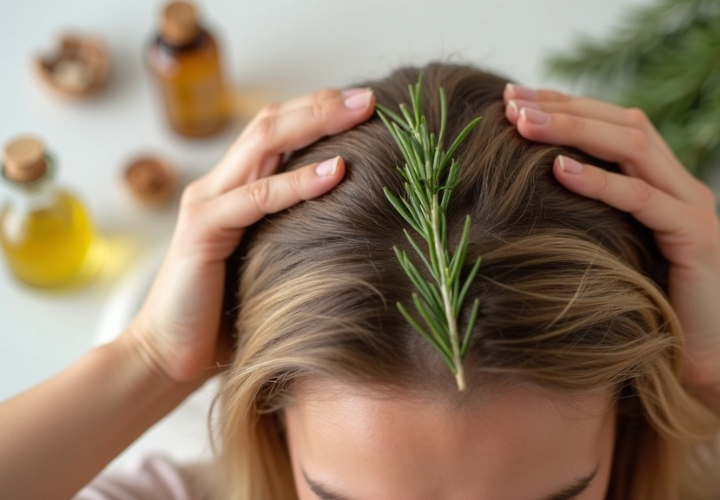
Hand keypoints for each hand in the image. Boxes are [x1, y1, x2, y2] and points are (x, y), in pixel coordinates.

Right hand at [124, 88, 375, 382]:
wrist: (169, 358)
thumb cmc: (228, 317)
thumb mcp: (273, 261)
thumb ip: (298, 232)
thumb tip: (360, 221)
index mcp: (236, 189)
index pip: (278, 131)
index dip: (320, 111)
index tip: (370, 104)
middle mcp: (220, 186)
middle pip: (272, 124)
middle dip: (324, 104)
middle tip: (372, 96)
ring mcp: (207, 204)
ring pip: (264, 144)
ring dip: (316, 122)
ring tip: (361, 112)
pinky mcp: (203, 232)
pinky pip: (257, 197)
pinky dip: (298, 182)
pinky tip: (337, 170)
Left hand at [503, 84, 719, 389]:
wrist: (711, 363)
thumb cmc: (648, 310)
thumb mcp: (611, 252)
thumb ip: (588, 217)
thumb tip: (520, 194)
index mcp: (660, 182)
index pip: (612, 124)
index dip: (564, 105)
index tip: (510, 98)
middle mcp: (680, 184)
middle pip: (622, 123)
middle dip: (563, 106)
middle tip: (510, 99)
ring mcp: (693, 206)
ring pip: (633, 147)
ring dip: (574, 130)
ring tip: (524, 122)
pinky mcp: (696, 236)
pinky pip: (643, 199)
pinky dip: (600, 182)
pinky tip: (559, 170)